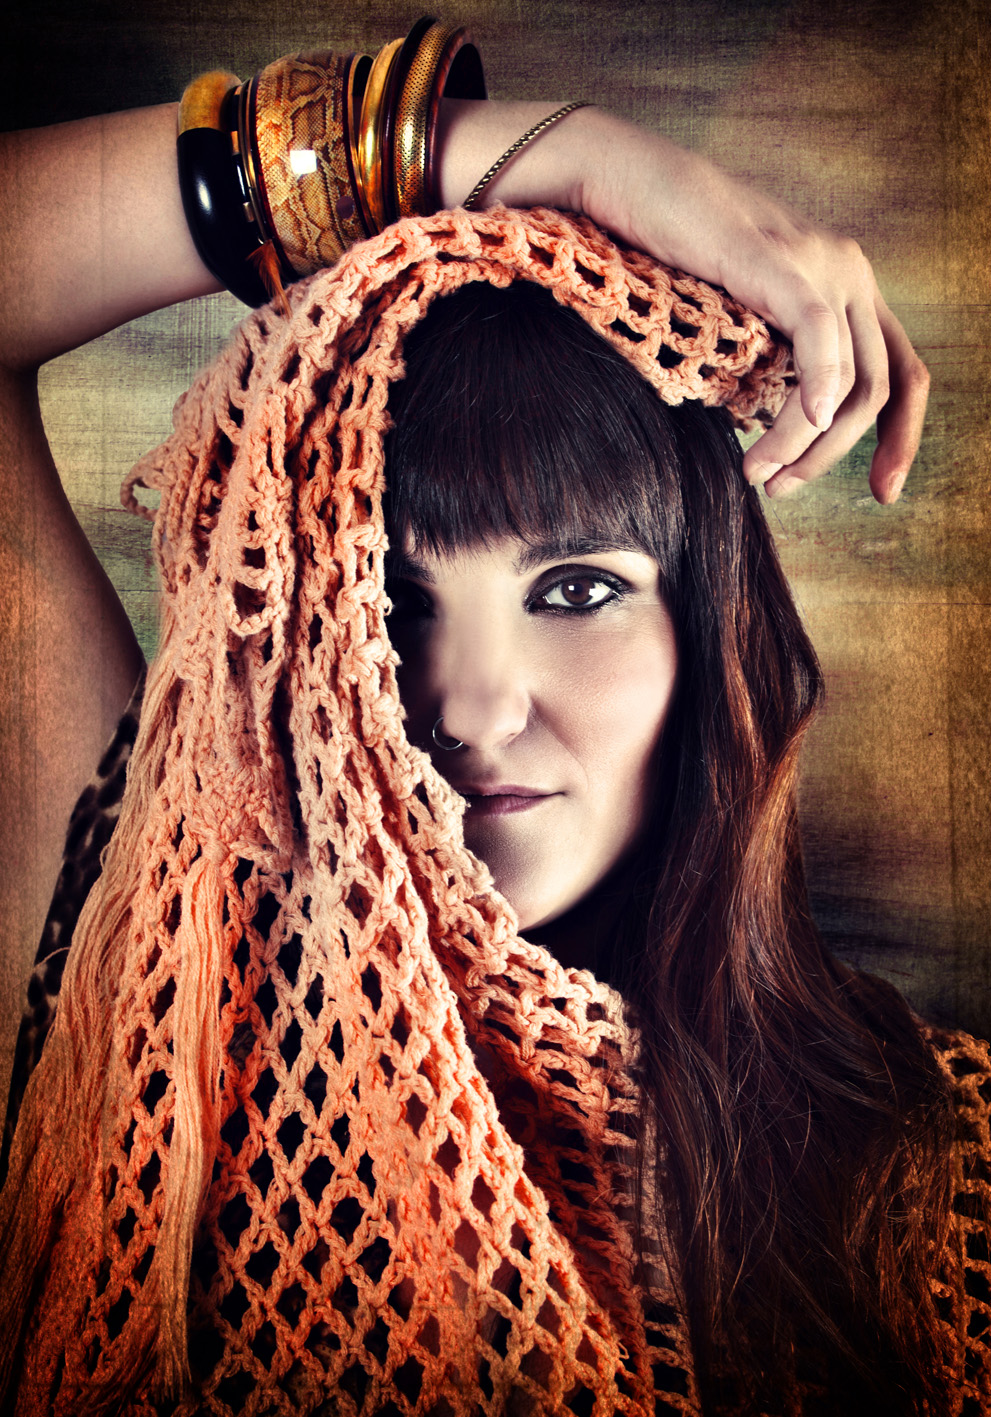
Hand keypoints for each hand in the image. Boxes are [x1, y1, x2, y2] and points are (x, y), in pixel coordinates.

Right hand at [441, 102, 928, 504]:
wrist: (620, 180)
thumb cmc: (662, 254)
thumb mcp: (732, 317)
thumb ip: (768, 358)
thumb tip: (776, 426)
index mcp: (843, 285)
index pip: (901, 371)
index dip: (900, 438)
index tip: (882, 491)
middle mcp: (848, 270)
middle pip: (882, 388)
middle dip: (841, 456)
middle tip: (782, 492)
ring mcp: (821, 262)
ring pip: (850, 379)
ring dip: (808, 443)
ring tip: (760, 474)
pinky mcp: (780, 262)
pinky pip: (820, 340)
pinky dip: (817, 392)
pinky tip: (800, 428)